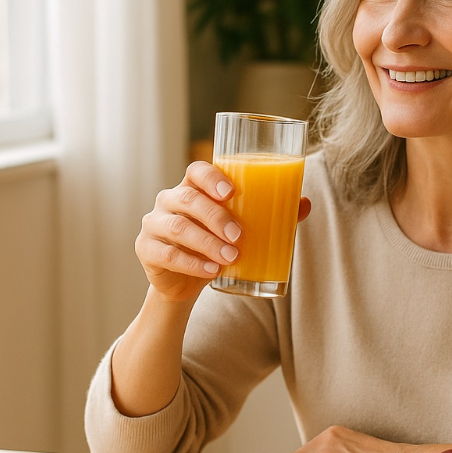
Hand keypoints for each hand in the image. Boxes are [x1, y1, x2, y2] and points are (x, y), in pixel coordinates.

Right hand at [135, 161, 310, 302]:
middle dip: (216, 217)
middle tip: (239, 236)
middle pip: (188, 198)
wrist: (186, 281)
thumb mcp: (242, 229)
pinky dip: (191, 264)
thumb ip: (271, 214)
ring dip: (207, 243)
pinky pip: (166, 254)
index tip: (232, 192)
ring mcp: (155, 223)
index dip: (212, 177)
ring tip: (231, 257)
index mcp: (193, 188)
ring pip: (178, 227)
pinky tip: (211, 272)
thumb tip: (304, 203)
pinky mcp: (146, 249)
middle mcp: (170, 200)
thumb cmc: (218, 244)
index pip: (196, 171)